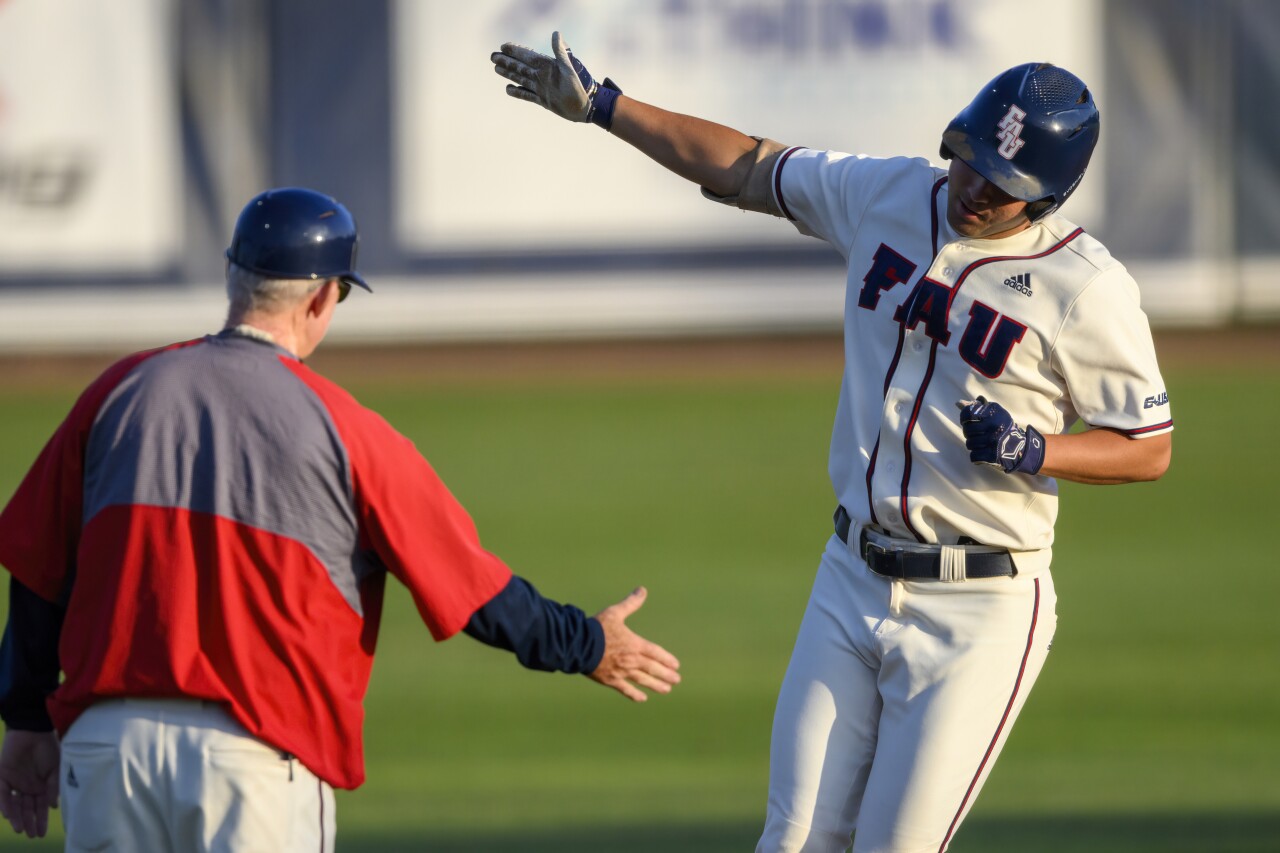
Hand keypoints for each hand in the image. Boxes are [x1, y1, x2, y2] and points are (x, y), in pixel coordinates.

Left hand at [0, 729, 59, 837]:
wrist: (34, 729)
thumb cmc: (49, 747)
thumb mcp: (57, 767)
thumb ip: (54, 786)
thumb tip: (53, 806)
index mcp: (41, 785)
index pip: (40, 806)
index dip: (41, 819)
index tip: (41, 833)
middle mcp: (26, 787)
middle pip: (26, 808)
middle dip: (29, 822)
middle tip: (32, 835)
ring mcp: (14, 782)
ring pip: (14, 804)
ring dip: (16, 817)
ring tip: (20, 830)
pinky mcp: (2, 776)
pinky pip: (2, 794)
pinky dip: (5, 804)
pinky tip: (8, 815)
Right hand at [491, 31, 621, 127]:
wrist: (588, 106)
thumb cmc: (582, 85)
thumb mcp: (570, 67)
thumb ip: (561, 52)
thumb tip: (556, 34)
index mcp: (547, 66)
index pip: (527, 56)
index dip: (516, 51)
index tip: (503, 46)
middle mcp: (542, 76)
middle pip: (520, 67)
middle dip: (506, 61)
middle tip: (493, 56)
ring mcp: (541, 88)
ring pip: (521, 79)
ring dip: (508, 73)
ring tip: (496, 69)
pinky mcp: (543, 100)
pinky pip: (527, 95)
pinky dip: (517, 92)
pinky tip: (508, 89)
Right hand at [588, 587, 680, 701]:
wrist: (578, 644)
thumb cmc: (597, 628)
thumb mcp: (615, 613)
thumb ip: (631, 603)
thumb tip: (642, 589)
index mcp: (634, 644)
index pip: (656, 653)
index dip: (667, 659)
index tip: (676, 665)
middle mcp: (631, 659)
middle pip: (653, 669)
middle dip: (666, 675)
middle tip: (676, 680)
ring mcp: (621, 671)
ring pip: (643, 680)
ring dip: (656, 685)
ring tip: (667, 690)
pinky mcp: (611, 680)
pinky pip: (625, 689)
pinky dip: (634, 695)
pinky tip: (643, 699)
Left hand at [958, 396, 1045, 473]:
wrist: (1022, 448)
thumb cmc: (1003, 428)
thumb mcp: (994, 413)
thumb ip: (976, 408)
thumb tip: (958, 403)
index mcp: (994, 412)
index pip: (968, 413)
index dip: (964, 418)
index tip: (968, 421)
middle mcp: (994, 425)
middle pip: (967, 430)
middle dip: (970, 434)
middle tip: (978, 434)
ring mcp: (994, 440)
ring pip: (969, 444)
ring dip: (974, 445)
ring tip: (983, 443)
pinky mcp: (993, 455)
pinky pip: (973, 455)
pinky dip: (977, 456)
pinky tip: (984, 452)